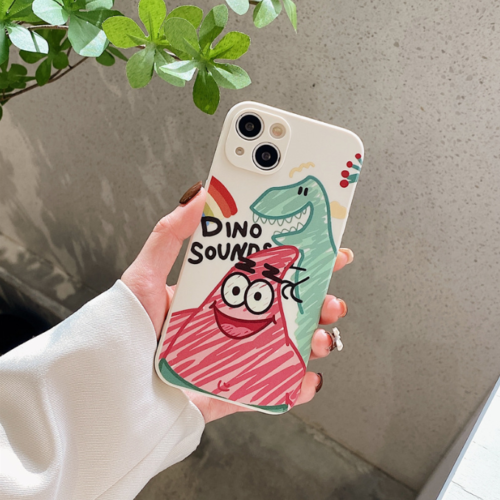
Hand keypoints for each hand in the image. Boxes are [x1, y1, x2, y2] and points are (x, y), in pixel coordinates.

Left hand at [122, 182, 352, 422]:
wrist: (110, 387)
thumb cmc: (124, 329)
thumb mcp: (146, 275)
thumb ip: (170, 235)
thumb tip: (198, 195)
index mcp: (215, 296)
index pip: (265, 276)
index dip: (299, 265)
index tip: (328, 254)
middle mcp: (229, 326)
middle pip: (284, 312)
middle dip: (316, 305)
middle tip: (332, 301)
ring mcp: (233, 359)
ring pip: (285, 348)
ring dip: (312, 342)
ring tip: (321, 338)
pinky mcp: (230, 391)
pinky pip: (268, 391)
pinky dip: (293, 388)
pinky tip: (307, 380)